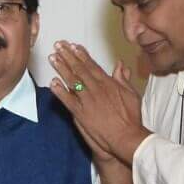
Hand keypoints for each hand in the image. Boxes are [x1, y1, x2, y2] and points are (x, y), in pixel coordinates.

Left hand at [45, 42, 147, 164]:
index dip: (81, 54)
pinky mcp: (80, 114)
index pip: (91, 65)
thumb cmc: (130, 119)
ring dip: (61, 68)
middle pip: (79, 69)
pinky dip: (59, 91)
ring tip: (53, 58)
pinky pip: (67, 100)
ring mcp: (87, 101)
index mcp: (108, 84)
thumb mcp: (132, 94)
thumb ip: (123, 79)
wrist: (126, 138)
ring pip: (72, 81)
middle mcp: (96, 89)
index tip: (73, 46)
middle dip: (68, 56)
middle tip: (59, 46)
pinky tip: (52, 82)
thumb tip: (121, 66)